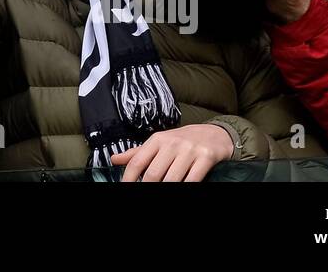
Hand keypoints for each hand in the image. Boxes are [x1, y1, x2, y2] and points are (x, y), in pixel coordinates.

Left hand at [111, 124, 235, 181]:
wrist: (214, 134)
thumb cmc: (181, 141)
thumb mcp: (159, 142)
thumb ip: (137, 153)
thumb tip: (114, 159)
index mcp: (157, 140)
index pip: (136, 162)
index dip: (128, 179)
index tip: (125, 188)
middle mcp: (172, 143)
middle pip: (153, 174)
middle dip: (147, 187)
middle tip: (145, 193)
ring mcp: (189, 151)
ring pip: (172, 179)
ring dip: (166, 189)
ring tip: (161, 194)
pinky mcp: (205, 158)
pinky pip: (192, 179)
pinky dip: (185, 187)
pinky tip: (180, 189)